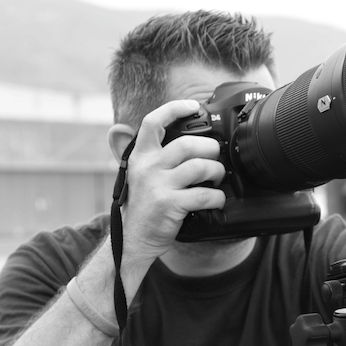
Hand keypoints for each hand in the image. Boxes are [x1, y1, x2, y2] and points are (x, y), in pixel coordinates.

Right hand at [119, 100, 226, 264]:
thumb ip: (143, 153)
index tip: (193, 105)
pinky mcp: (170, 205)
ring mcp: (158, 186)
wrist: (133, 240)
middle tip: (214, 157)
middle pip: (188, 144)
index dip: (174, 108)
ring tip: (217, 178)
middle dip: (210, 149)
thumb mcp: (136, 175)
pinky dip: (217, 197)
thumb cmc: (142, 206)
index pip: (153, 122)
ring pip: (200, 167)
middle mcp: (148, 167)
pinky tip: (216, 199)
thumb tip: (128, 128)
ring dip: (217, 172)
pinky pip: (205, 194)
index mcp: (140, 156)